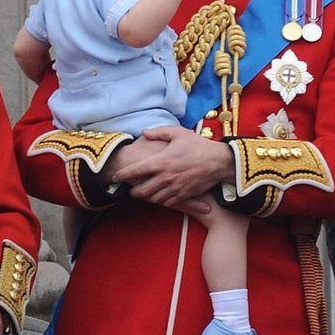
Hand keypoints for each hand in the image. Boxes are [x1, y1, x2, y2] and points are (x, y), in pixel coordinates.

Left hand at [113, 126, 232, 208]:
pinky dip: (160, 201)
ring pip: (154, 199)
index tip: (115, 176)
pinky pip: (167, 203)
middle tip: (130, 189)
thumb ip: (158, 132)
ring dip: (146, 197)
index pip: (135, 171)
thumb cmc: (198, 145)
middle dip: (133, 191)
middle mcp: (166, 177)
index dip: (122, 175)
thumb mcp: (178, 133)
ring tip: (144, 194)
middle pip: (142, 190)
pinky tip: (159, 197)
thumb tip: (143, 132)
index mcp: (161, 161)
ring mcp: (175, 188)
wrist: (218, 161)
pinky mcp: (184, 195)